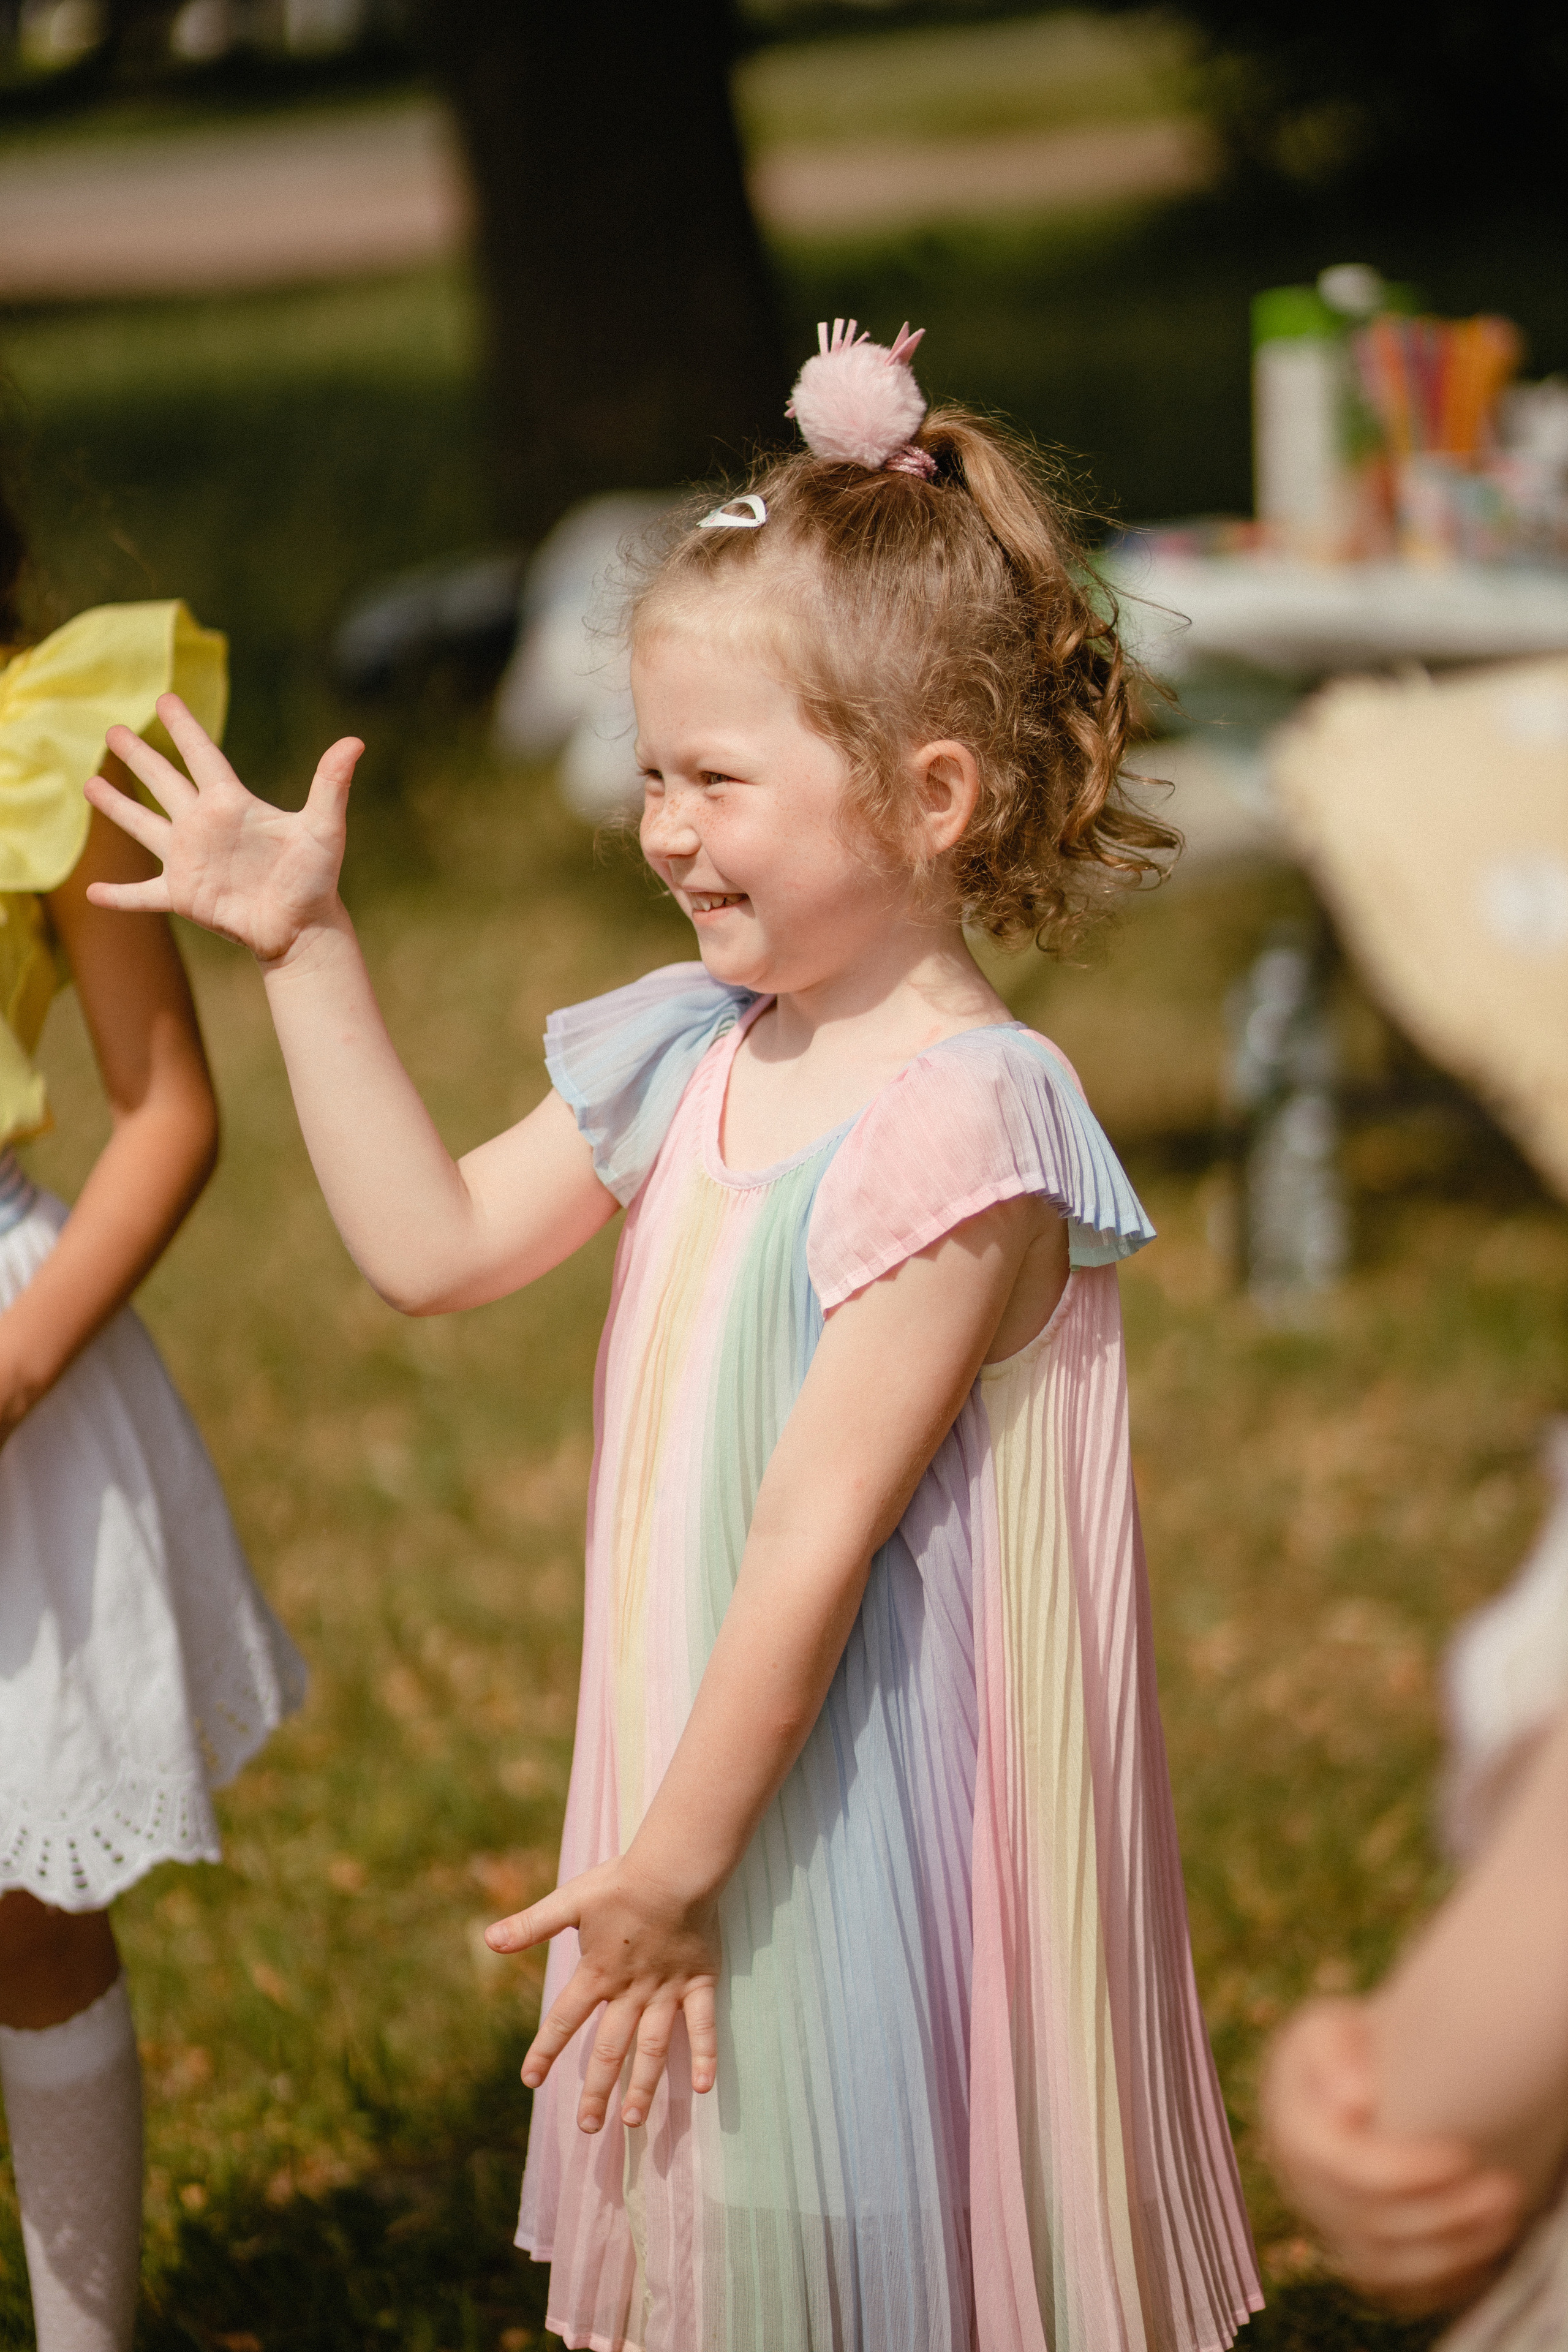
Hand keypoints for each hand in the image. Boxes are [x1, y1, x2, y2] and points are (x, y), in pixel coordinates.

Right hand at [83, 694, 363, 966]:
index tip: (165, 699)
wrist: (303, 929)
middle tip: (112, 730)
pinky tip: (92, 893)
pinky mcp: (182, 896)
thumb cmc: (315, 879)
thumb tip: (355, 742)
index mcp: (232, 805)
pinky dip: (119, 895)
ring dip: (117, 808)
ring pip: (144, 827)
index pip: (203, 756)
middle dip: (139, 757)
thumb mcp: (322, 829)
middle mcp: (204, 826)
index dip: (184, 728)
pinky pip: (142, 894)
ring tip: (88, 784)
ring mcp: (189, 860)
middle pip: (164, 782)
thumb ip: (330, 785)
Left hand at [485, 1856, 719, 2134]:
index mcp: (597, 1973)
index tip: (530, 2081)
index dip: (546, 2050)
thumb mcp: (570, 1901)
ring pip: (653, 2047)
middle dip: (597, 2090)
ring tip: (632, 2121)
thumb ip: (531, 1925)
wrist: (675, 1867)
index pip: (565, 2019)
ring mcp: (667, 1989)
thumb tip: (487, 1939)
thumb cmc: (621, 1882)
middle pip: (610, 2047)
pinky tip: (703, 2088)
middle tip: (587, 2127)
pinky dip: (704, 2054)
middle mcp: (631, 1990)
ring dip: (642, 2085)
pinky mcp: (699, 1981)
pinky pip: (702, 2024)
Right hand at [1261, 1999, 1524, 2312]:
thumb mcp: (1326, 2028)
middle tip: (1503, 2190)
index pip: (1351, 2171)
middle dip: (1445, 2214)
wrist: (1338, 2082)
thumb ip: (1332, 2051)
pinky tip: (1485, 2251)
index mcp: (1295, 2136)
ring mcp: (1330, 2229)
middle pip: (1375, 2224)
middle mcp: (1306, 2192)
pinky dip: (1443, 2279)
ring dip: (1453, 2250)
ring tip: (1504, 2218)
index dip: (1409, 2173)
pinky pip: (1398, 2286)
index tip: (1463, 2154)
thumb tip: (1354, 2102)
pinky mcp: (1357, 2252)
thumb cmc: (1342, 2048)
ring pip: (1388, 2265)